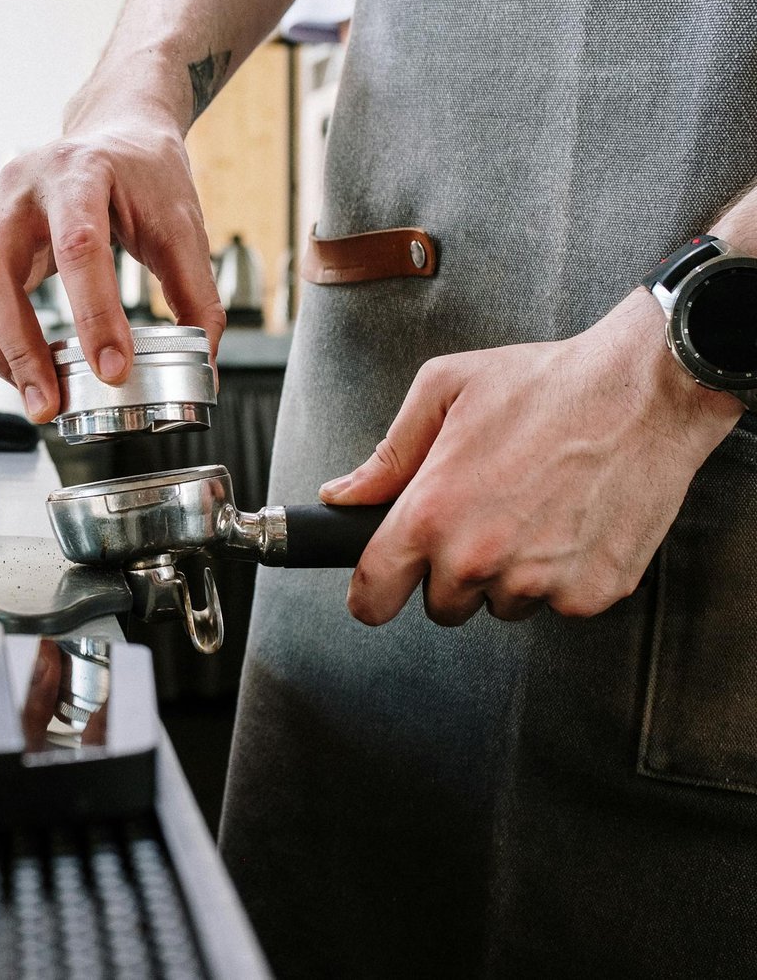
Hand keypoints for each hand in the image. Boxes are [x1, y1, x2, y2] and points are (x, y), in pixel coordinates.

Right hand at [0, 116, 224, 421]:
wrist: (116, 131)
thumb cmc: (146, 173)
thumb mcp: (183, 224)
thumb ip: (196, 295)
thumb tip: (204, 363)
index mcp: (82, 172)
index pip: (79, 248)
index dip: (94, 315)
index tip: (113, 370)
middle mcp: (25, 185)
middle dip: (20, 348)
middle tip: (49, 402)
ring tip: (30, 391)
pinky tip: (9, 363)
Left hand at [321, 288, 743, 625]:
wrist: (646, 391)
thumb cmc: (542, 383)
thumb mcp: (443, 393)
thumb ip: (388, 457)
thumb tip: (342, 496)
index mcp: (430, 515)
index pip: (373, 596)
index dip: (371, 596)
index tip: (379, 591)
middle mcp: (479, 559)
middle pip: (441, 606)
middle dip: (451, 573)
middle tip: (481, 519)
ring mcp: (539, 582)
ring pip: (500, 606)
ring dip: (508, 575)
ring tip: (534, 511)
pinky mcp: (592, 593)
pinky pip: (558, 605)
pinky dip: (562, 576)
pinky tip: (573, 522)